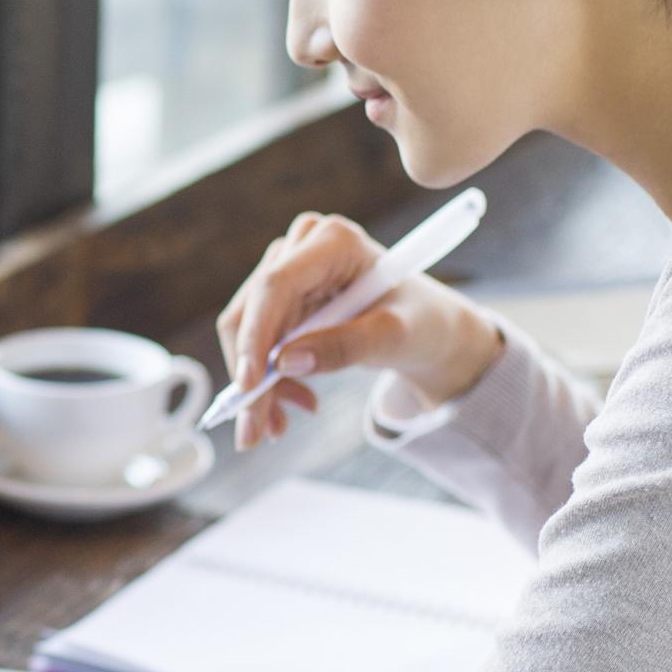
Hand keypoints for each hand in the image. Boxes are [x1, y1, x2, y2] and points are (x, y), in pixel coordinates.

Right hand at [213, 211, 504, 449]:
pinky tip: (293, 401)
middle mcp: (300, 247)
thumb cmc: (420, 323)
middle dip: (253, 375)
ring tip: (281, 425)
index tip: (248, 386)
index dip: (256, 335)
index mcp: (334, 241)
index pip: (276, 285)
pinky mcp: (279, 298)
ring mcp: (286, 270)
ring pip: (245, 333)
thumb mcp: (394, 338)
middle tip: (258, 431)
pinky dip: (267, 381)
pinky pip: (254, 343)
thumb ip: (345, 347)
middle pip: (252, 313)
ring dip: (259, 385)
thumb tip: (285, 363)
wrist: (426, 328)